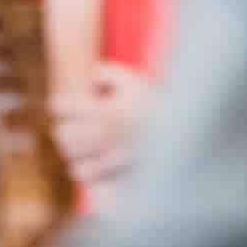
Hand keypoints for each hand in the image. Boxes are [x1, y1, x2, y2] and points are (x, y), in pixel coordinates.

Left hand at [50, 63, 151, 186]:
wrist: (186, 137)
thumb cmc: (155, 106)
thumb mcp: (133, 81)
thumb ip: (106, 73)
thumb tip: (90, 80)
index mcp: (104, 109)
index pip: (60, 107)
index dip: (62, 107)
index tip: (70, 108)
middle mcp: (103, 133)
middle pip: (61, 133)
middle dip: (66, 129)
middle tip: (76, 128)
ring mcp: (107, 154)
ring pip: (70, 154)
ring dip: (73, 150)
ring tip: (84, 146)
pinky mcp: (114, 172)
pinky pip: (83, 173)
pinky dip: (83, 169)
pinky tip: (92, 163)